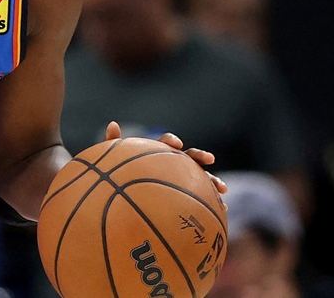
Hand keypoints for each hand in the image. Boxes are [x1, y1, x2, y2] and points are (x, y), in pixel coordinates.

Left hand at [102, 121, 227, 194]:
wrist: (122, 197)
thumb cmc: (116, 177)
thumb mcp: (111, 163)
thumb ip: (112, 145)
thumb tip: (113, 124)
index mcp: (156, 153)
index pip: (165, 143)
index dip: (170, 141)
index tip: (175, 144)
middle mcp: (172, 164)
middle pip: (188, 157)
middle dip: (200, 156)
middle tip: (210, 159)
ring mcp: (180, 180)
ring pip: (200, 178)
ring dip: (212, 181)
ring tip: (222, 190)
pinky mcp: (186, 195)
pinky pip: (201, 198)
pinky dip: (212, 202)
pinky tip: (222, 209)